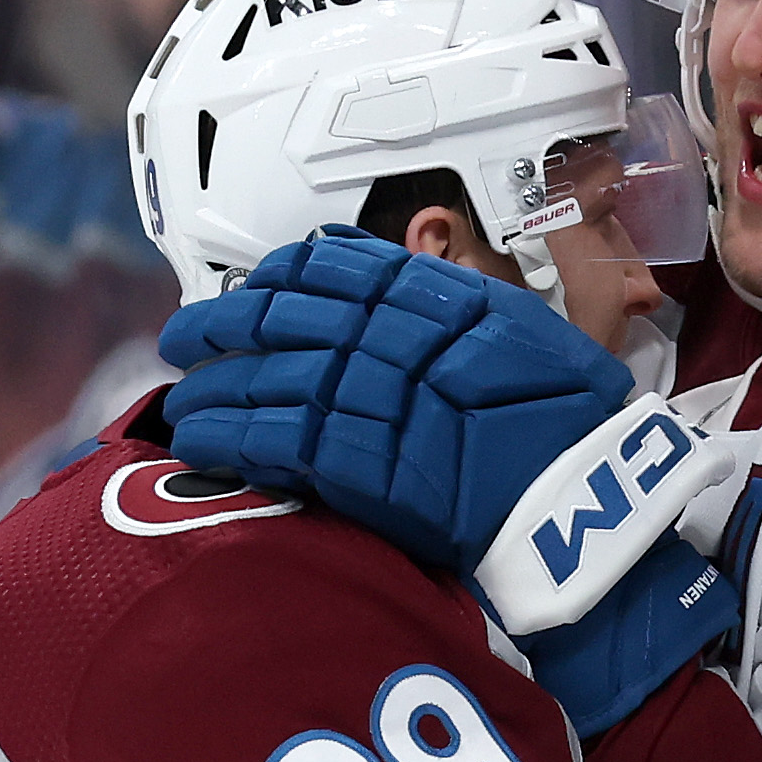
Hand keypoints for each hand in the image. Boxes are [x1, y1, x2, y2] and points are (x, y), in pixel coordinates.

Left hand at [161, 230, 641, 570]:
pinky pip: (266, 442)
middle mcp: (389, 334)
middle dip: (218, 325)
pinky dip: (222, 438)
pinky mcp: (350, 463)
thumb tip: (407, 267)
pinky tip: (193, 440)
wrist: (581, 495)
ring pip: (261, 379)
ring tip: (180, 399)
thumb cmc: (565, 419)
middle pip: (277, 317)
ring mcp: (367, 397)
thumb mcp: (522, 330)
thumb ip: (455, 299)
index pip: (328, 266)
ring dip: (210, 388)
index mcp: (431, 294)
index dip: (276, 278)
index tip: (251, 289)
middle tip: (183, 337)